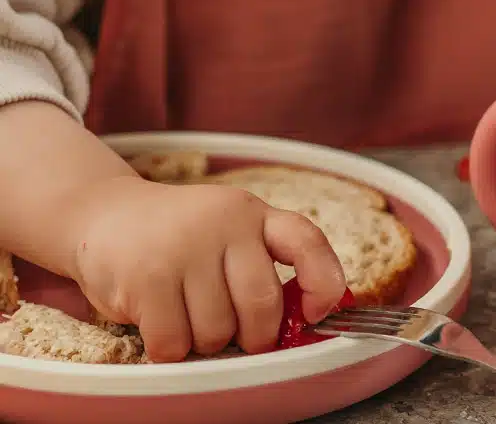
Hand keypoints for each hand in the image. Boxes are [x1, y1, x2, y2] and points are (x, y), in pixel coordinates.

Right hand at [67, 176, 344, 362]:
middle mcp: (225, 223)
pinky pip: (174, 343)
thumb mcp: (228, 232)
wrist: (107, 215)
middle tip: (237, 334)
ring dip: (204, 341)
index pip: (306, 241)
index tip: (315, 312)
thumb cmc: (180, 237)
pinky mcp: (147, 277)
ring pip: (217, 332)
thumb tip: (302, 319)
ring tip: (187, 313)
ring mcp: (186, 247)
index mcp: (253, 213)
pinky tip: (159, 320)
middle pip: (262, 304)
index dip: (323, 282)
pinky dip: (169, 348)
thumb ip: (262, 264)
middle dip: (255, 336)